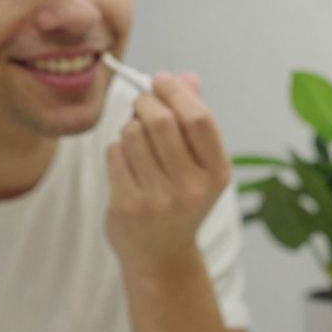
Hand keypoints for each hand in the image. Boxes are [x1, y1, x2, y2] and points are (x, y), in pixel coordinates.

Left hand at [106, 73, 230, 274]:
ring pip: (132, 134)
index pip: (199, 119)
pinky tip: (126, 165)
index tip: (162, 81)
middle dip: (145, 102)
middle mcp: (193, 188)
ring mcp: (160, 200)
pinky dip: (116, 150)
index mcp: (218, 173)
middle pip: (161, 121)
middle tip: (141, 103)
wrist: (161, 255)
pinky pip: (113, 154)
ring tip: (135, 142)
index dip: (177, 92)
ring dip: (129, 128)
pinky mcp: (129, 206)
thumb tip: (186, 76)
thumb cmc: (179, 199)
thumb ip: (194, 120)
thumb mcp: (199, 165)